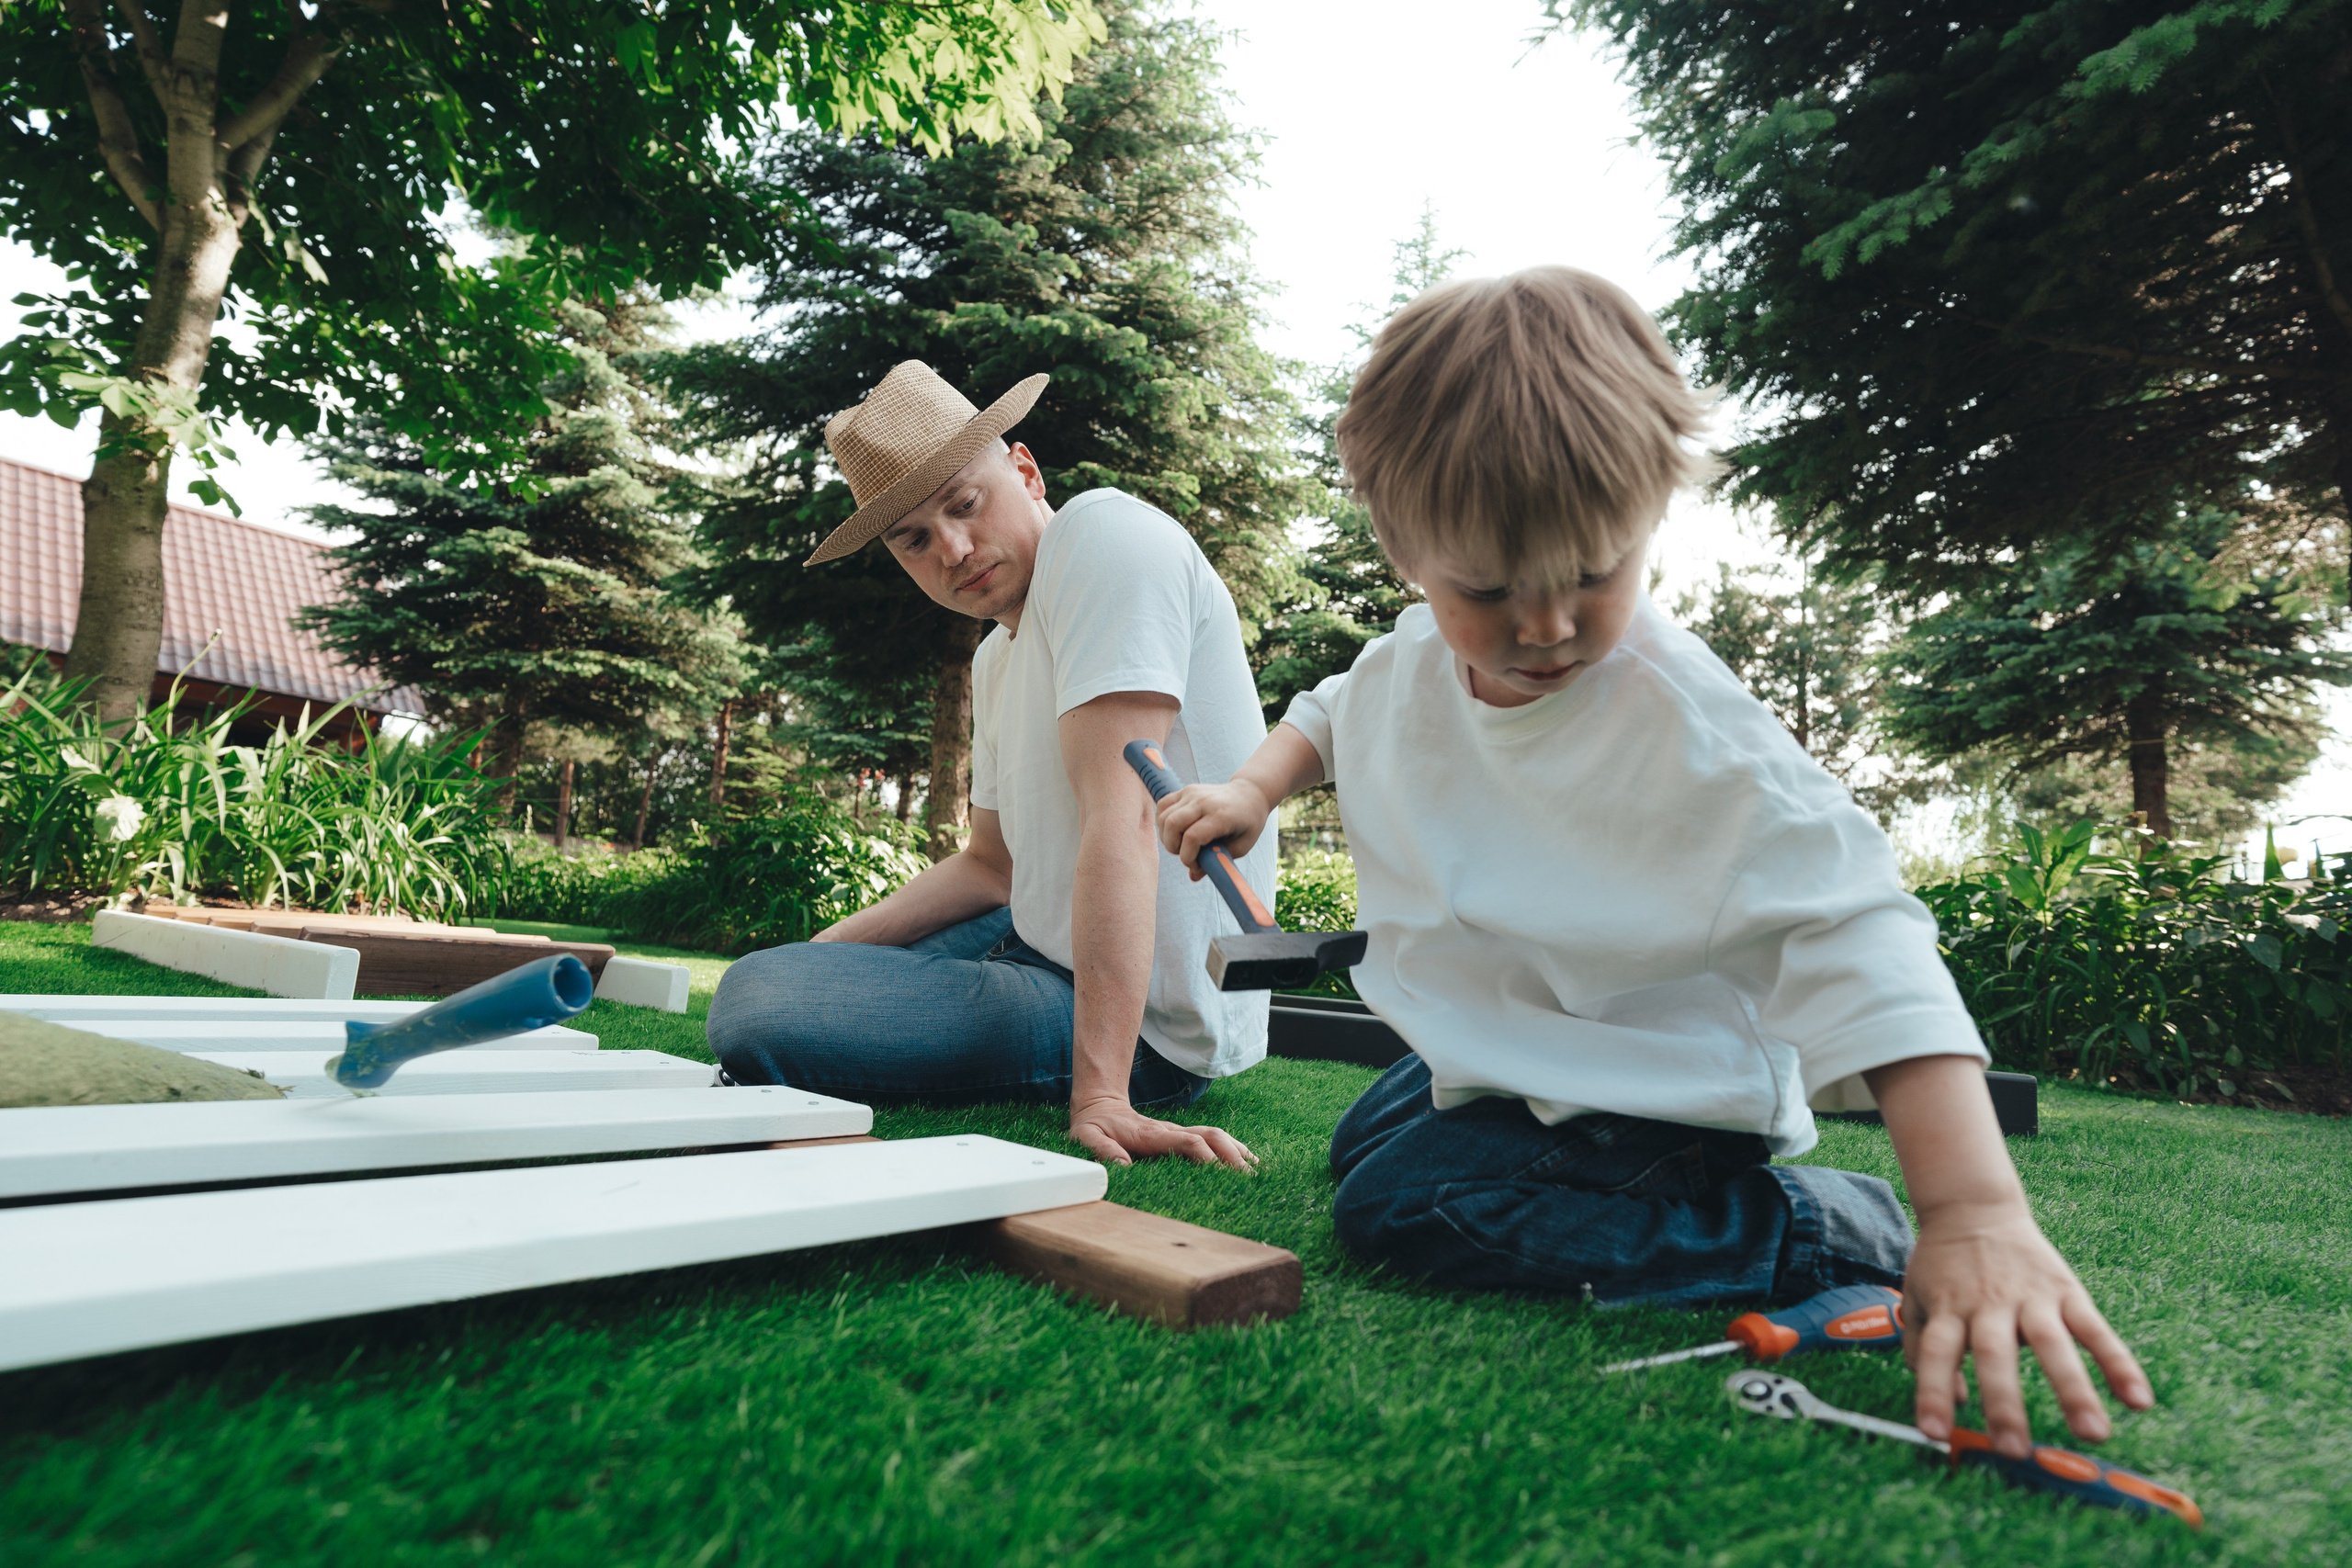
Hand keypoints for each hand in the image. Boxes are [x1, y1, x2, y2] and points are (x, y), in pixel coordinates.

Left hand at [1069, 1095, 1257, 1170]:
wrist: (1101, 1105)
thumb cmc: (1094, 1126)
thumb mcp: (1086, 1138)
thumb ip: (1102, 1151)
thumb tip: (1122, 1167)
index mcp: (1152, 1135)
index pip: (1188, 1142)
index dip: (1206, 1157)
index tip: (1221, 1174)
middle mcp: (1170, 1131)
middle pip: (1211, 1136)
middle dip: (1232, 1155)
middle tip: (1249, 1178)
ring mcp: (1178, 1131)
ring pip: (1216, 1135)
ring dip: (1237, 1150)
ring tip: (1255, 1170)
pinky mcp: (1181, 1135)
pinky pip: (1212, 1138)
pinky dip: (1232, 1148)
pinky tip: (1246, 1160)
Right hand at [1156, 780, 1273, 876]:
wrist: (1250, 794)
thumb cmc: (1248, 823)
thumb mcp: (1241, 847)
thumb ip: (1217, 862)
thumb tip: (1193, 876)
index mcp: (1221, 816)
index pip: (1192, 838)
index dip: (1188, 857)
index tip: (1195, 865)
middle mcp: (1204, 802)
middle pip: (1172, 825)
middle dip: (1172, 847)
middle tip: (1185, 854)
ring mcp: (1192, 793)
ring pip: (1164, 816)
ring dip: (1166, 836)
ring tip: (1180, 843)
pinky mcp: (1185, 790)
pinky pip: (1163, 806)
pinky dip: (1162, 821)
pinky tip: (1174, 831)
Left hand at [1900, 1197, 2151, 1456]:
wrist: (1973, 1207)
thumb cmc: (1943, 1266)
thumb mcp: (1917, 1299)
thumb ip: (1921, 1351)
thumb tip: (1952, 1403)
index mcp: (1947, 1307)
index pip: (1935, 1354)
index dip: (1933, 1393)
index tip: (1933, 1433)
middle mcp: (1988, 1303)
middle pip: (1994, 1353)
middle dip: (2004, 1403)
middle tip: (2013, 1448)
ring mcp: (2030, 1296)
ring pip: (2053, 1344)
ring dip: (2074, 1390)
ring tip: (2093, 1434)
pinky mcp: (2066, 1290)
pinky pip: (2095, 1329)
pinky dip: (2118, 1363)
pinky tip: (2138, 1400)